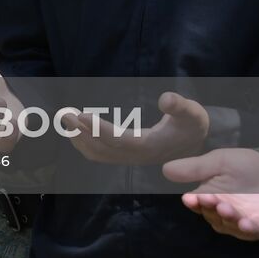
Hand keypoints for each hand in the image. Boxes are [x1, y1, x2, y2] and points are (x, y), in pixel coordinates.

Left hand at [65, 91, 209, 164]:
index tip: (82, 116)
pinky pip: (99, 154)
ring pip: (98, 154)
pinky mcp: (123, 156)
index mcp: (150, 146)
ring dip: (79, 137)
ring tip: (65, 118)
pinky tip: (74, 129)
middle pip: (103, 149)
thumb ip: (180, 106)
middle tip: (65, 113)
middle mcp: (136, 156)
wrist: (193, 144)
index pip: (120, 140)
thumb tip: (165, 99)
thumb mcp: (193, 114)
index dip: (100, 129)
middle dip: (82, 131)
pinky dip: (83, 143)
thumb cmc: (191, 125)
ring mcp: (128, 159)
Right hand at [163, 148, 258, 240]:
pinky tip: (244, 223)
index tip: (189, 198)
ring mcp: (246, 223)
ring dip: (228, 219)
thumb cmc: (246, 166)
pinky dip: (249, 229)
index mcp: (212, 199)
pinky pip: (256, 232)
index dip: (194, 203)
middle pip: (214, 217)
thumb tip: (165, 169)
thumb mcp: (219, 161)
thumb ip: (195, 168)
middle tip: (210, 199)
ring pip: (232, 226)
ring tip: (225, 208)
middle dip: (211, 209)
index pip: (198, 205)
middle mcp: (226, 214)